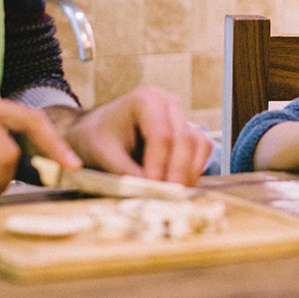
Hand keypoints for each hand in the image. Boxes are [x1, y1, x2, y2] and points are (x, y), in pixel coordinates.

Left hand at [53, 86, 211, 185]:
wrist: (98, 132)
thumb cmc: (97, 139)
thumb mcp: (105, 156)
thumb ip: (128, 173)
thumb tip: (152, 192)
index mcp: (146, 99)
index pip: (161, 135)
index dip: (159, 165)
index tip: (152, 188)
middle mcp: (169, 103)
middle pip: (184, 140)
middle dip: (177, 172)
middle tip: (167, 197)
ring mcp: (181, 116)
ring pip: (198, 145)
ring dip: (188, 173)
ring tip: (171, 195)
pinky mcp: (188, 131)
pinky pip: (201, 151)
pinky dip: (192, 170)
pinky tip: (176, 187)